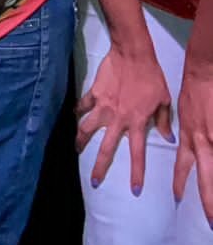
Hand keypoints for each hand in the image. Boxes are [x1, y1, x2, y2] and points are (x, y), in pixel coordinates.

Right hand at [76, 44, 171, 191]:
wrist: (133, 54)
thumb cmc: (152, 77)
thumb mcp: (163, 100)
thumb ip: (164, 121)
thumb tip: (169, 138)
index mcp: (137, 122)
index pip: (137, 153)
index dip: (136, 173)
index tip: (134, 190)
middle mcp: (118, 119)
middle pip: (105, 148)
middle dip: (99, 167)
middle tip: (93, 181)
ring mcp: (103, 107)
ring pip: (87, 128)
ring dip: (80, 140)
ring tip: (76, 148)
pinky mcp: (94, 93)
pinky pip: (83, 105)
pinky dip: (78, 110)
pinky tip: (75, 114)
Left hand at [174, 61, 212, 222]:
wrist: (204, 73)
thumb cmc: (194, 91)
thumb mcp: (183, 113)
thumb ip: (182, 131)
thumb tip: (177, 140)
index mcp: (189, 139)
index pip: (182, 168)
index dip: (180, 185)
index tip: (177, 200)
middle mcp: (203, 145)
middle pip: (207, 181)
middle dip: (209, 204)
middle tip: (212, 223)